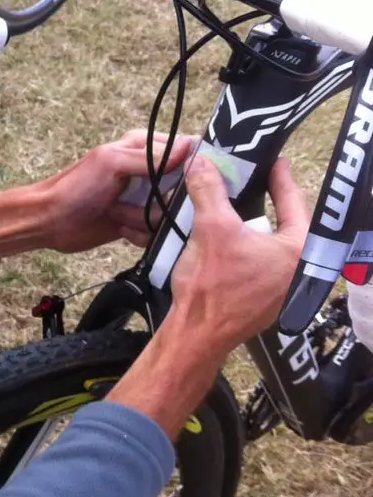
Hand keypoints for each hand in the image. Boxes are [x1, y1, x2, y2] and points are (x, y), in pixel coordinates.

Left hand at [41, 129, 192, 252]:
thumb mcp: (112, 164)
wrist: (51, 222)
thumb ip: (150, 157)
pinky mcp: (140, 223)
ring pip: (173, 213)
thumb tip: (190, 146)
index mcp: (144, 147)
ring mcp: (146, 199)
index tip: (179, 182)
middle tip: (141, 202)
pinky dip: (141, 234)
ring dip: (146, 219)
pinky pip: (158, 232)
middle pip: (186, 187)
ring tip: (119, 213)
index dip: (193, 167)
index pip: (188, 150)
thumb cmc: (76, 187)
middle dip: (166, 201)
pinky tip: (120, 228)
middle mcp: (150, 172)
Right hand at [106, 154, 307, 438]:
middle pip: (285, 223)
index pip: (294, 202)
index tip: (274, 161)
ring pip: (272, 245)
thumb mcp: (211, 228)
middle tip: (255, 180)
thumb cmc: (213, 287)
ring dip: (255, 226)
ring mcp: (284, 289)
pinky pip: (261, 263)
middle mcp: (300, 271)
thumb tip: (201, 162)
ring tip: (237, 207)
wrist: (196, 334)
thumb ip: (209, 190)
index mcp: (299, 251)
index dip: (280, 177)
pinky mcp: (266, 301)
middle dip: (268, 202)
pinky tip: (228, 241)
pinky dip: (247, 248)